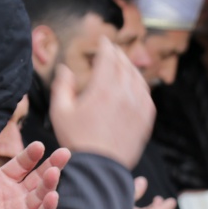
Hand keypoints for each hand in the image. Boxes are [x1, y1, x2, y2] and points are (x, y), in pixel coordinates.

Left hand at [0, 131, 64, 208]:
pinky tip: (52, 197)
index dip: (30, 156)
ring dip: (50, 184)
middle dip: (51, 165)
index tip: (38, 145)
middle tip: (64, 153)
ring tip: (55, 172)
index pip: (20, 165)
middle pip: (37, 178)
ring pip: (41, 196)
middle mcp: (13, 197)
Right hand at [49, 40, 155, 168]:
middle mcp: (124, 94)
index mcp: (103, 89)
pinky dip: (140, 85)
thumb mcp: (60, 112)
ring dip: (130, 67)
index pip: (108, 57)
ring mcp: (138, 106)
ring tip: (124, 64)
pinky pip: (146, 95)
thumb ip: (62, 86)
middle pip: (125, 64)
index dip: (105, 45)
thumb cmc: (76, 141)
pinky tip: (135, 85)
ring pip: (138, 78)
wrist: (100, 169)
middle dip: (118, 54)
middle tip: (113, 49)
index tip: (103, 39)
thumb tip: (65, 69)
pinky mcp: (146, 119)